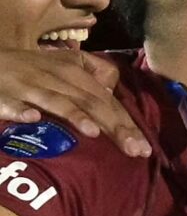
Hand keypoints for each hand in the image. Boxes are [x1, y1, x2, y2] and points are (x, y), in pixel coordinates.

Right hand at [0, 50, 146, 157]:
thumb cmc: (31, 68)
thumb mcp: (64, 65)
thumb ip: (93, 76)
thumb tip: (112, 92)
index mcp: (73, 71)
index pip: (106, 99)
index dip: (126, 122)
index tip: (144, 148)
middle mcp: (54, 77)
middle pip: (90, 101)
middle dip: (114, 126)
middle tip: (135, 151)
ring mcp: (28, 85)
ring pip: (55, 100)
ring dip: (74, 115)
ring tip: (94, 132)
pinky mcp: (3, 94)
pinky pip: (12, 103)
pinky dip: (21, 110)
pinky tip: (32, 117)